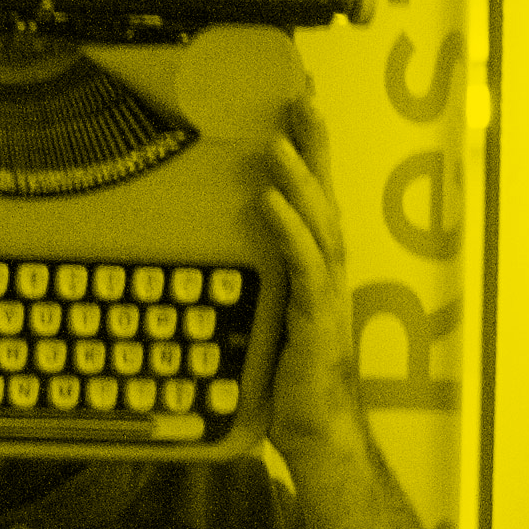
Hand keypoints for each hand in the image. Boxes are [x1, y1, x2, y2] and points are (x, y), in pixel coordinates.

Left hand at [260, 99, 371, 455]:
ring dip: (298, 179)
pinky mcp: (318, 318)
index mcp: (314, 265)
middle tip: (299, 96)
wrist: (318, 431)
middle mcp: (327, 270)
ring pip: (317, 222)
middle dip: (313, 144)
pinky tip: (270, 202)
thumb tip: (201, 263)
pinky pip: (306, 266)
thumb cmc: (286, 378)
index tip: (295, 105)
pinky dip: (290, 230)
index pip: (312, 196)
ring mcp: (327, 292)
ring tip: (278, 140)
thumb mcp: (260, 318)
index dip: (308, 151)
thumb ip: (246, 285)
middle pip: (323, 194)